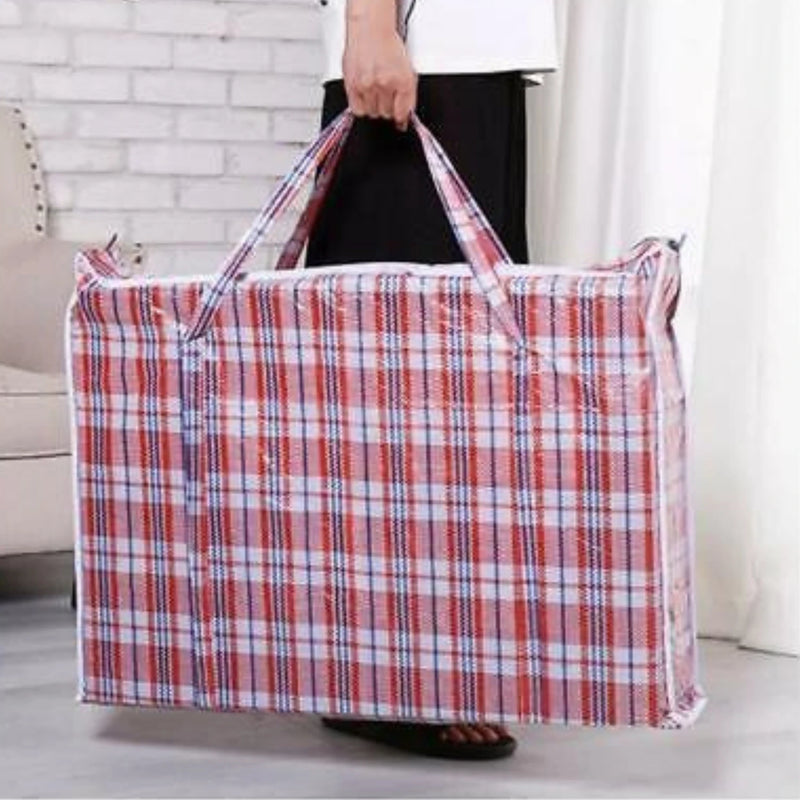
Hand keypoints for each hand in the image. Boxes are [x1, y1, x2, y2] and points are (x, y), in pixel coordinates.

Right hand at [343, 0, 416, 130]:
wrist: (370, 29)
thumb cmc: (388, 46)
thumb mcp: (407, 70)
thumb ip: (407, 97)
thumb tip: (403, 120)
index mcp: (403, 81)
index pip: (402, 113)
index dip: (400, 116)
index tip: (399, 117)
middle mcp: (385, 84)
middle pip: (387, 114)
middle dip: (387, 107)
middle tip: (385, 95)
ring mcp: (368, 85)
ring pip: (372, 113)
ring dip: (374, 106)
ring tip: (374, 90)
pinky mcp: (352, 85)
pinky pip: (357, 110)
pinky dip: (361, 107)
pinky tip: (364, 94)